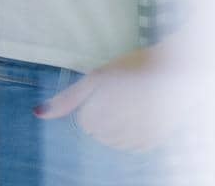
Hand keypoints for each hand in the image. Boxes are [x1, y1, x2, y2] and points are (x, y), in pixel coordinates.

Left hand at [34, 44, 184, 152]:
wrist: (177, 71)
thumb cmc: (133, 68)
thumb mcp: (97, 77)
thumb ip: (68, 99)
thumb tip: (37, 114)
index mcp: (103, 107)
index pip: (86, 123)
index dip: (93, 105)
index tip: (108, 92)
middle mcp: (121, 123)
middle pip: (98, 133)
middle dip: (105, 117)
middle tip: (123, 97)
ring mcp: (139, 134)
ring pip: (113, 142)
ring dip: (117, 128)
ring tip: (132, 105)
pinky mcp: (154, 140)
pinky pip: (132, 146)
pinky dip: (132, 135)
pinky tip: (141, 115)